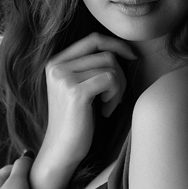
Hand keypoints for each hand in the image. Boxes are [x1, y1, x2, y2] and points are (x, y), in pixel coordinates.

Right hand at [41, 32, 135, 170]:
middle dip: (120, 73)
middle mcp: (56, 66)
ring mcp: (64, 78)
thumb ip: (90, 65)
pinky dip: (115, 96)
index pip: (93, 39)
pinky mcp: (75, 92)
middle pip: (105, 53)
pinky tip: (106, 111)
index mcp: (56, 62)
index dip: (116, 44)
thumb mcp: (78, 85)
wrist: (61, 149)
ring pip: (111, 66)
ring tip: (109, 105)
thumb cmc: (76, 119)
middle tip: (115, 96)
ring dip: (118, 88)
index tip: (132, 57)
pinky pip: (110, 80)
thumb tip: (123, 49)